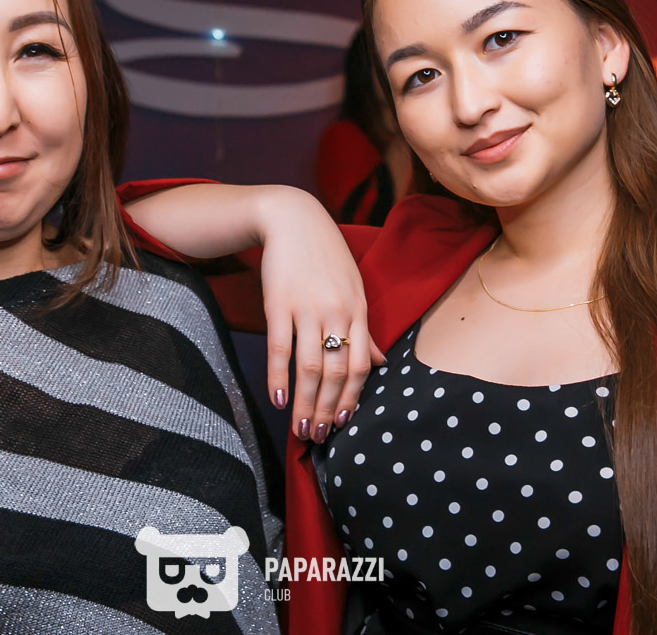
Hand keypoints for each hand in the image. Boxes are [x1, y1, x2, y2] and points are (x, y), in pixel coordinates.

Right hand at [254, 187, 384, 442]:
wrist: (292, 219)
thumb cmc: (324, 257)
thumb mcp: (353, 289)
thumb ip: (364, 329)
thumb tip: (379, 364)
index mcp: (357, 310)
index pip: (360, 365)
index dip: (352, 399)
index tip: (342, 425)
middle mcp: (337, 312)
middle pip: (336, 372)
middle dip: (327, 409)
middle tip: (318, 437)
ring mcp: (307, 308)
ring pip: (310, 366)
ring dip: (305, 402)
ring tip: (299, 427)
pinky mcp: (279, 303)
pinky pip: (281, 348)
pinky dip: (279, 376)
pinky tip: (277, 399)